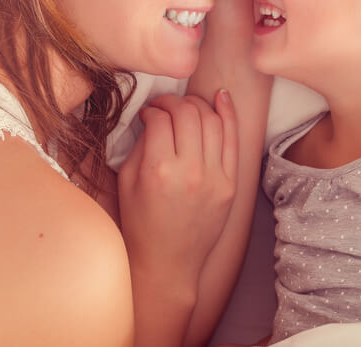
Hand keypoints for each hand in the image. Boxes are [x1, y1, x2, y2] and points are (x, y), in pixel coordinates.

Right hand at [117, 92, 238, 293]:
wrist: (166, 263)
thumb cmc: (140, 223)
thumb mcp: (126, 182)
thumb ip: (140, 144)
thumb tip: (153, 116)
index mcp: (158, 170)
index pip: (159, 119)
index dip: (151, 109)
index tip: (148, 113)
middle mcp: (189, 171)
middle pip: (187, 113)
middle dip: (172, 102)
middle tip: (164, 106)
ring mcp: (214, 178)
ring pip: (212, 120)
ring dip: (197, 105)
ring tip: (186, 106)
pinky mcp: (230, 185)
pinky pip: (233, 139)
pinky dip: (228, 114)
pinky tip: (220, 97)